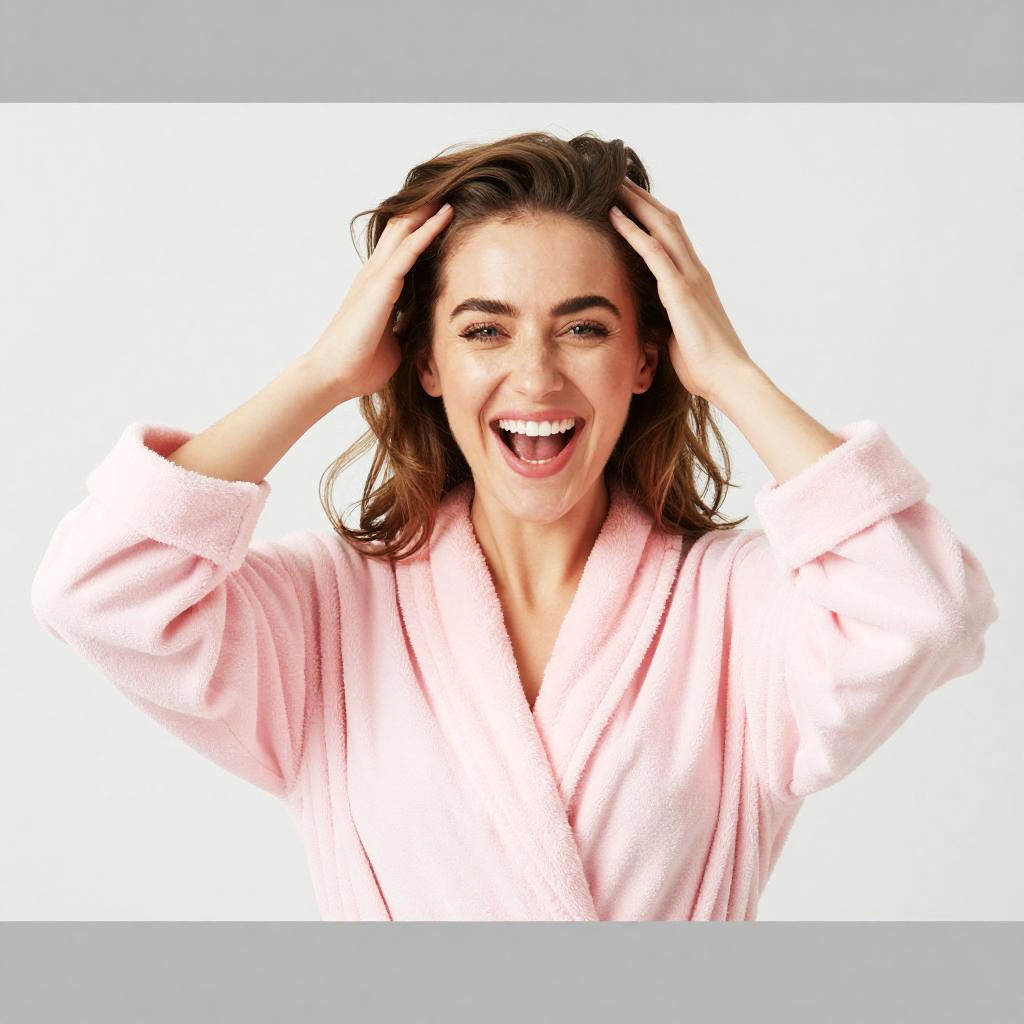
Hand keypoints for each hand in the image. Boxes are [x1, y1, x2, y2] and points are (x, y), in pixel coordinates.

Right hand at [305, 199, 453, 401]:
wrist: (334, 376)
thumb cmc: (361, 364)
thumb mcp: (393, 340)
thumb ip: (407, 327)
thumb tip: (425, 331)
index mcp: (377, 287)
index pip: (401, 247)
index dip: (421, 226)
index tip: (445, 211)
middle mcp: (375, 274)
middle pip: (402, 228)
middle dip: (426, 208)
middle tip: (452, 186)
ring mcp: (376, 276)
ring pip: (406, 230)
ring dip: (429, 209)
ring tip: (453, 187)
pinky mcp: (381, 285)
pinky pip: (409, 250)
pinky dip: (428, 229)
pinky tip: (446, 214)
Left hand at [609, 177, 754, 402]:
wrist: (728, 378)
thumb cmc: (705, 366)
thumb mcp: (678, 337)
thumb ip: (665, 321)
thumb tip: (650, 322)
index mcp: (696, 282)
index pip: (674, 238)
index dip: (653, 216)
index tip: (633, 200)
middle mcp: (695, 272)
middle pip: (667, 222)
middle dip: (643, 198)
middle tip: (620, 178)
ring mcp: (690, 278)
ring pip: (661, 227)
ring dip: (636, 203)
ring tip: (613, 184)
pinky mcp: (680, 291)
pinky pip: (653, 252)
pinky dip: (633, 230)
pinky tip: (614, 215)